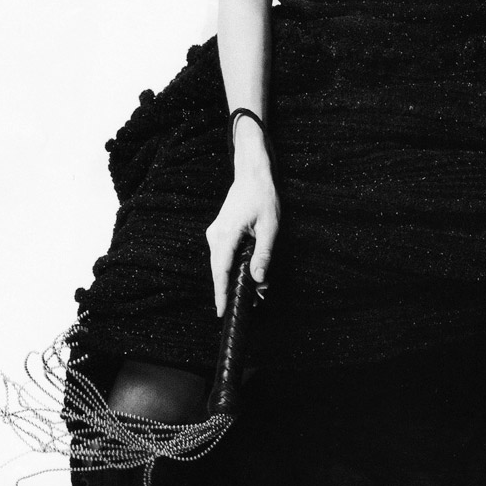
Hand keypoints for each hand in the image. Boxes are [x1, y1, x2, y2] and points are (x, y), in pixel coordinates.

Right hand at [205, 165, 279, 316]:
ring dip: (234, 277)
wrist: (252, 174)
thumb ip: (263, 254)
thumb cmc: (263, 196)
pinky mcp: (219, 231)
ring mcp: (215, 232)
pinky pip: (223, 254)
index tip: (221, 311)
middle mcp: (216, 235)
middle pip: (219, 270)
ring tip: (253, 291)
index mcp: (226, 234)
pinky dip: (233, 265)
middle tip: (246, 305)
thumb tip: (258, 279)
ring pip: (221, 263)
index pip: (220, 271)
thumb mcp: (270, 226)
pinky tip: (246, 272)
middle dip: (230, 289)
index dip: (221, 293)